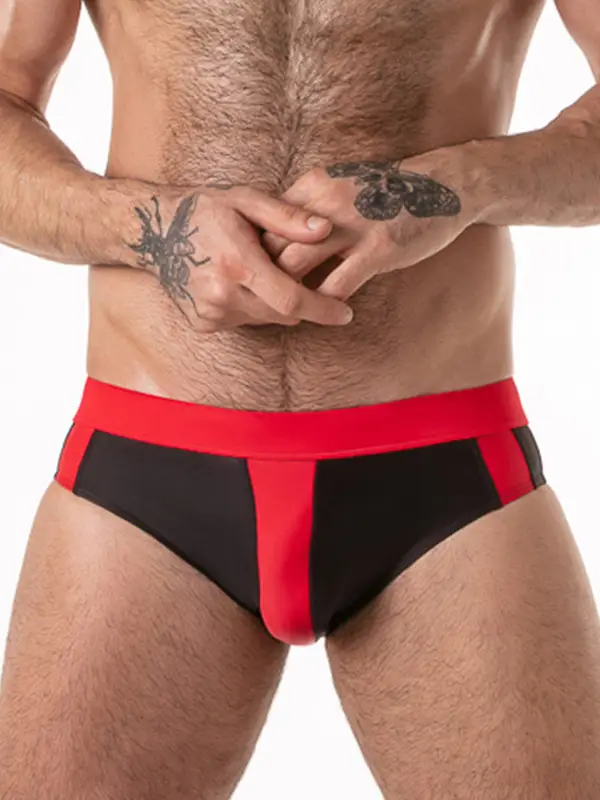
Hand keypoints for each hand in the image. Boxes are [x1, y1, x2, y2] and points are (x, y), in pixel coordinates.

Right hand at [125, 184, 352, 330]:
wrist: (155, 232)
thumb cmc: (206, 209)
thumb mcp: (247, 200)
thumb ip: (288, 217)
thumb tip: (327, 229)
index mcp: (237, 263)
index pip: (291, 299)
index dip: (323, 309)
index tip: (346, 313)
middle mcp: (222, 294)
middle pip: (282, 313)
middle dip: (301, 302)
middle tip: (304, 277)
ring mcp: (211, 313)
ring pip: (265, 319)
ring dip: (275, 303)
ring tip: (263, 271)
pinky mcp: (204, 323)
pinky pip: (245, 321)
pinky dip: (253, 307)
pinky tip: (240, 282)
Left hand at [262, 153, 471, 300]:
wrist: (443, 183)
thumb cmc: (385, 194)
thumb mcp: (339, 189)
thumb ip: (306, 213)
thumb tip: (275, 241)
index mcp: (310, 188)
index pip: (262, 226)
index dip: (252, 257)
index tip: (251, 279)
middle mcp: (322, 203)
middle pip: (269, 248)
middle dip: (260, 280)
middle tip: (257, 306)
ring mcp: (349, 225)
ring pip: (295, 269)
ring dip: (286, 298)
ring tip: (286, 315)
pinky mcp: (377, 248)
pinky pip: (336, 285)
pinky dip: (324, 305)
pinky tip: (326, 314)